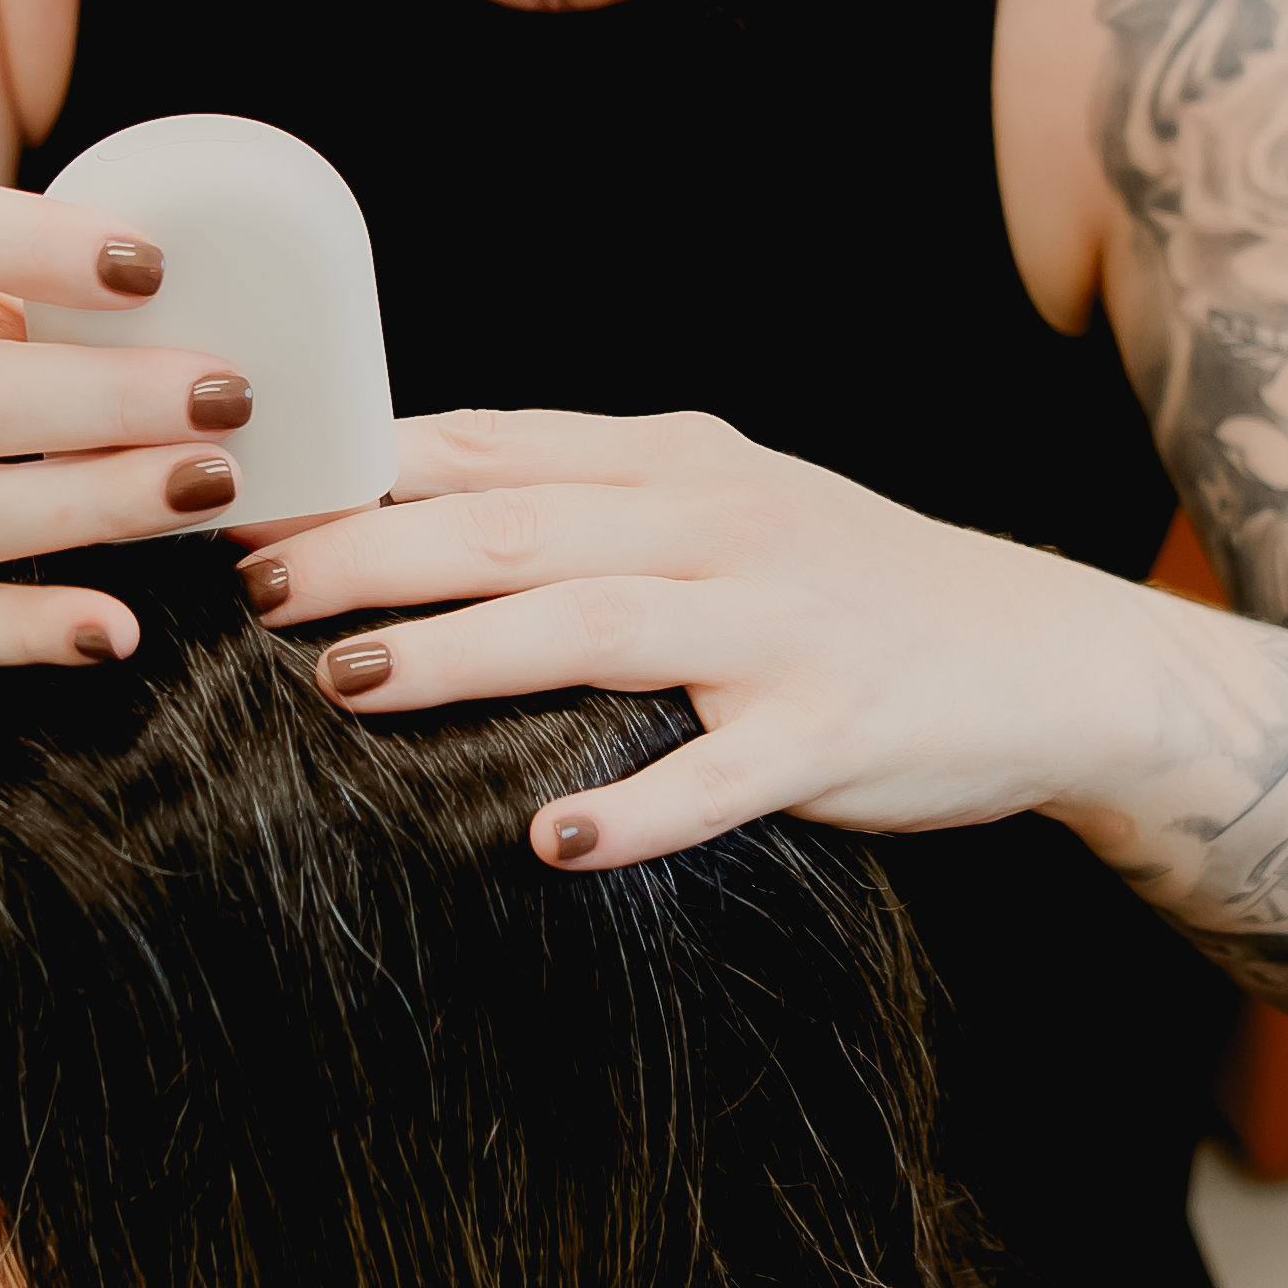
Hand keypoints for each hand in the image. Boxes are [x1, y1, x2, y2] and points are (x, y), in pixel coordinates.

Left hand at [243, 407, 1165, 867]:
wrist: (1038, 654)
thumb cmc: (837, 581)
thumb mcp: (713, 500)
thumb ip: (576, 492)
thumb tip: (392, 492)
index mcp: (673, 460)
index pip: (490, 447)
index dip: (363, 471)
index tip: (249, 497)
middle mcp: (719, 525)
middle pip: (518, 528)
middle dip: (376, 552)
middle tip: (257, 588)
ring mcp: (778, 627)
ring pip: (598, 627)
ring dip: (467, 654)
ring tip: (352, 683)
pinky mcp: (832, 730)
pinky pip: (723, 776)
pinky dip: (640, 808)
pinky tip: (554, 840)